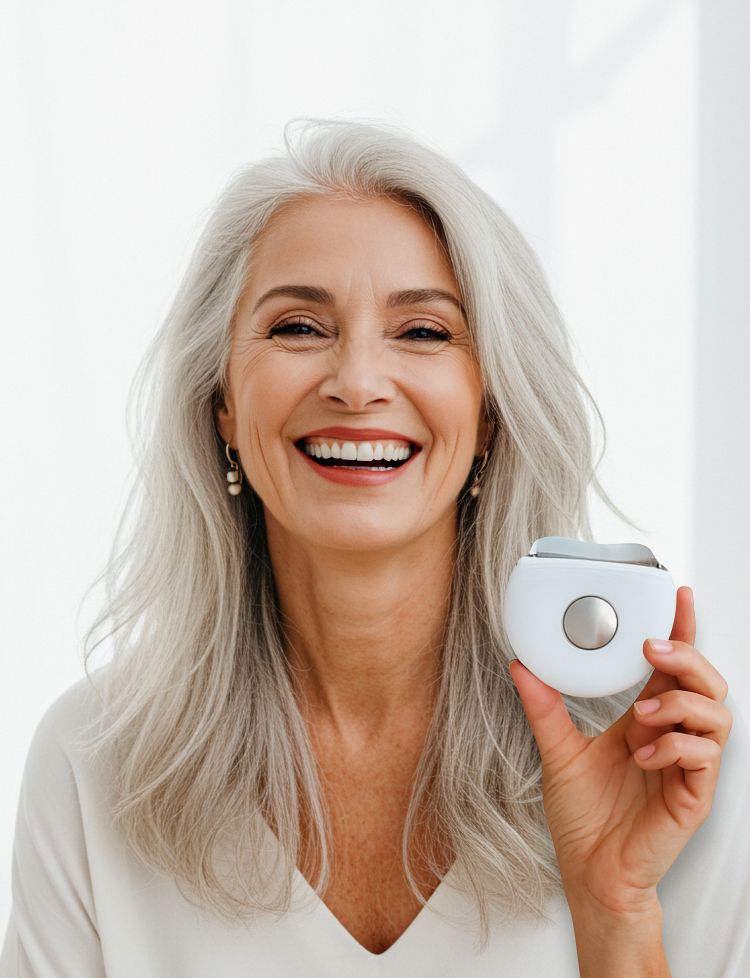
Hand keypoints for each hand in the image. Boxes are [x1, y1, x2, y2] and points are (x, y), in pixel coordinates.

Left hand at [508, 586, 732, 915]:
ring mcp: (686, 766)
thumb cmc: (584, 819)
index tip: (675, 598)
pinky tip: (646, 754)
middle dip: (687, 657)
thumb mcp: (558, 752)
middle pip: (707, 682)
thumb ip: (544, 709)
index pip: (671, 669)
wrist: (590, 873)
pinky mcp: (693, 796)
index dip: (679, 632)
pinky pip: (705, 757)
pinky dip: (677, 746)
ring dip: (682, 702)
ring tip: (644, 713)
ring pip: (717, 714)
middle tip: (654, 649)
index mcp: (646, 721)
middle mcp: (671, 737)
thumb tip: (522, 667)